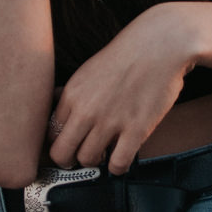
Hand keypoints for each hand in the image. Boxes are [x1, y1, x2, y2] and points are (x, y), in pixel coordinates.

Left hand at [47, 4, 200, 172]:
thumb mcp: (89, 70)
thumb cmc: (128, 55)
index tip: (71, 144)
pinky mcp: (136, 130)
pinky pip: (118, 164)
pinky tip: (121, 158)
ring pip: (87, 161)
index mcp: (72, 94)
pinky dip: (117, 168)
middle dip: (69, 160)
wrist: (161, 44)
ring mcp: (110, 121)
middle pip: (61, 153)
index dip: (60, 141)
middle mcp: (86, 110)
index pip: (50, 132)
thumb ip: (73, 93)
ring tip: (105, 154)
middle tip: (81, 157)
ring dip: (95, 162)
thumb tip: (57, 107)